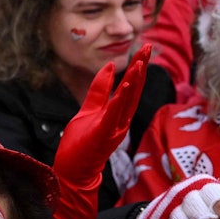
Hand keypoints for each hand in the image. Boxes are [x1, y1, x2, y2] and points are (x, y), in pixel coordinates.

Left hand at [54, 46, 148, 188]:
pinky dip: (121, 99)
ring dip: (135, 81)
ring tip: (140, 62)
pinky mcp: (103, 135)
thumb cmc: (80, 144)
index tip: (144, 47)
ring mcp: (113, 129)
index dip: (138, 67)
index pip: (131, 87)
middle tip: (147, 47)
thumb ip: (99, 90)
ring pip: (128, 101)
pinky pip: (114, 114)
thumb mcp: (90, 110)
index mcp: (118, 114)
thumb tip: (109, 67)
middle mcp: (121, 121)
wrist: (72, 171)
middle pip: (134, 91)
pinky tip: (126, 84)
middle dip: (141, 68)